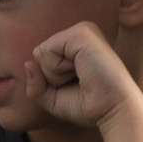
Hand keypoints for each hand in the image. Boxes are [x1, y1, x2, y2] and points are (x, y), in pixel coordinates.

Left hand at [25, 20, 142, 131]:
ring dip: (55, 75)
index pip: (41, 58)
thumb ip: (35, 85)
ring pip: (41, 53)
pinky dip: (57, 71)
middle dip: (51, 78)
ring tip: (82, 78)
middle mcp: (80, 33)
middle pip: (39, 55)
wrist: (114, 110)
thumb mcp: (54, 99)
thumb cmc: (89, 106)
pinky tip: (81, 72)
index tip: (76, 86)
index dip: (50, 81)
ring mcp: (81, 30)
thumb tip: (28, 63)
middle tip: (79, 83)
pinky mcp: (81, 34)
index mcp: (76, 44)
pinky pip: (47, 52)